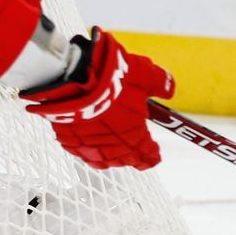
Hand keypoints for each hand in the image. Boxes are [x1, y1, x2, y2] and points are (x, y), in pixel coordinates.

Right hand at [22, 29, 173, 169]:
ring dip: (108, 155)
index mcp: (134, 137)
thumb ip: (160, 84)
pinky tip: (87, 138)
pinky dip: (86, 146)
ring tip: (112, 150)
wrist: (72, 76)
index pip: (147, 155)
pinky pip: (79, 148)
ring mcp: (87, 145)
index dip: (152, 156)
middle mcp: (111, 147)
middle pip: (124, 159)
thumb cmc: (111, 77)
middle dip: (131, 156)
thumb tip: (169, 88)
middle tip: (134, 152)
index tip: (155, 156)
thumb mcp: (146, 75)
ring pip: (100, 159)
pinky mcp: (67, 137)